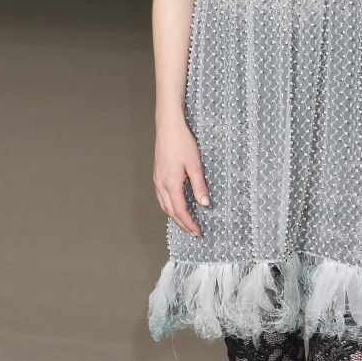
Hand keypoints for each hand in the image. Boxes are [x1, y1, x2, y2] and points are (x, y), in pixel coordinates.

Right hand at [153, 117, 209, 235]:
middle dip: (182, 224)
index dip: (189, 223)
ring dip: (174, 216)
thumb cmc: (182, 142)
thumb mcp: (195, 164)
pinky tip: (175, 206)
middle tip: (193, 232)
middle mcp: (161, 184)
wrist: (168, 127)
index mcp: (171, 183)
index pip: (180, 210)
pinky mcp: (157, 175)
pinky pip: (161, 197)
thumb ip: (199, 186)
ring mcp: (157, 180)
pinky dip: (169, 207)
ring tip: (185, 223)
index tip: (197, 231)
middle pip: (170, 211)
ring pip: (164, 205)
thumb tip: (204, 203)